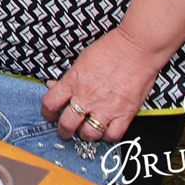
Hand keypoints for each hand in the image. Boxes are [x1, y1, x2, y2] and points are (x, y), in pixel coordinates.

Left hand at [41, 27, 169, 143]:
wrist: (137, 48)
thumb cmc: (111, 49)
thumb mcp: (81, 60)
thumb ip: (68, 77)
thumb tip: (54, 86)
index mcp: (73, 82)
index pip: (50, 104)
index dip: (47, 113)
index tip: (50, 114)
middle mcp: (87, 97)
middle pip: (67, 124)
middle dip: (64, 130)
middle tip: (66, 130)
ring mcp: (106, 108)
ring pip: (89, 134)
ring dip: (85, 134)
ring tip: (87, 130)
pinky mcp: (125, 114)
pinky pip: (113, 135)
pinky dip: (108, 136)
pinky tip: (106, 130)